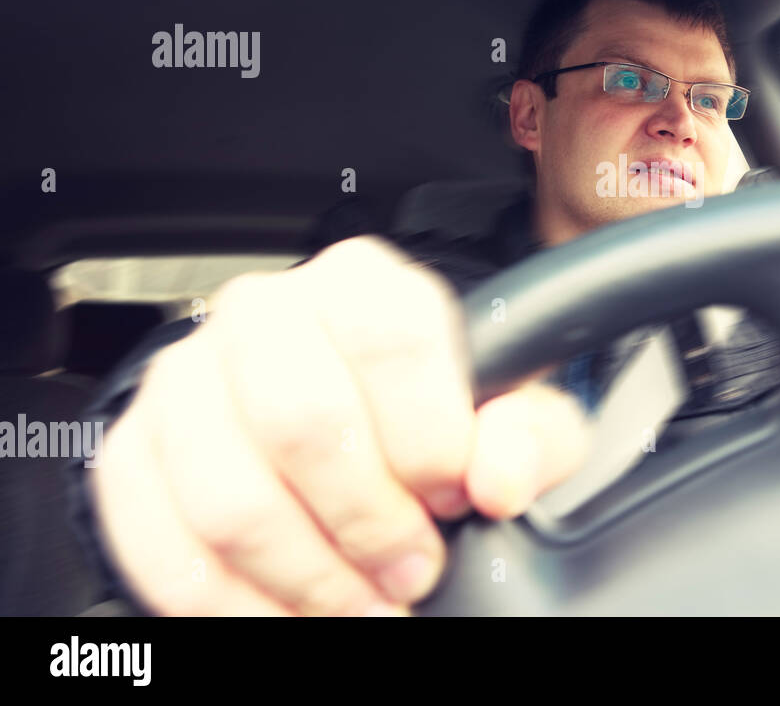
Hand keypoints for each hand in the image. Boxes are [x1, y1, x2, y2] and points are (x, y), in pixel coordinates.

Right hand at [91, 236, 589, 614]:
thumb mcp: (509, 413)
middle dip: (367, 521)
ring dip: (307, 577)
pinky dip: (229, 604)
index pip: (388, 338)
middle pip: (300, 420)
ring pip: (228, 497)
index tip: (454, 498)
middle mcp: (264, 314)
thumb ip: (527, 436)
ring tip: (361, 605)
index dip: (428, 438)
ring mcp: (186, 379)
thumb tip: (499, 480)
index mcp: (360, 285)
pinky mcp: (133, 447)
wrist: (345, 415)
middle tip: (411, 570)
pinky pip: (159, 542)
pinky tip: (289, 614)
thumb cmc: (426, 412)